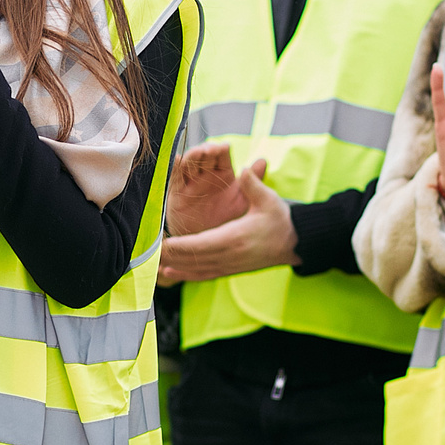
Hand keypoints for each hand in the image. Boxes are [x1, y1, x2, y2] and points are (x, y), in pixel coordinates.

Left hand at [159, 161, 294, 283]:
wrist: (295, 243)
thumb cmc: (280, 219)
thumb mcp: (269, 199)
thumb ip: (253, 184)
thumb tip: (244, 169)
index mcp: (236, 236)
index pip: (203, 243)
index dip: (182, 245)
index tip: (164, 243)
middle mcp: (231, 254)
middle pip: (195, 258)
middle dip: (171, 256)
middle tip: (149, 253)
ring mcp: (230, 265)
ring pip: (197, 269)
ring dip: (175, 266)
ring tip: (154, 264)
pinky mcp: (231, 270)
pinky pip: (205, 275)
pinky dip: (186, 275)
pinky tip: (170, 273)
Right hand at [166, 142, 247, 235]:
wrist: (208, 242)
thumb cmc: (227, 219)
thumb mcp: (243, 201)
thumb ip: (252, 182)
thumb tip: (263, 160)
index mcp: (222, 173)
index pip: (221, 155)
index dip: (221, 149)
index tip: (224, 147)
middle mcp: (206, 174)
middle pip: (204, 156)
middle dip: (206, 150)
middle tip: (211, 150)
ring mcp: (191, 182)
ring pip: (189, 163)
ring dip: (192, 156)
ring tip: (198, 153)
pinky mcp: (177, 191)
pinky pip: (175, 177)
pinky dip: (175, 167)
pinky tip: (178, 160)